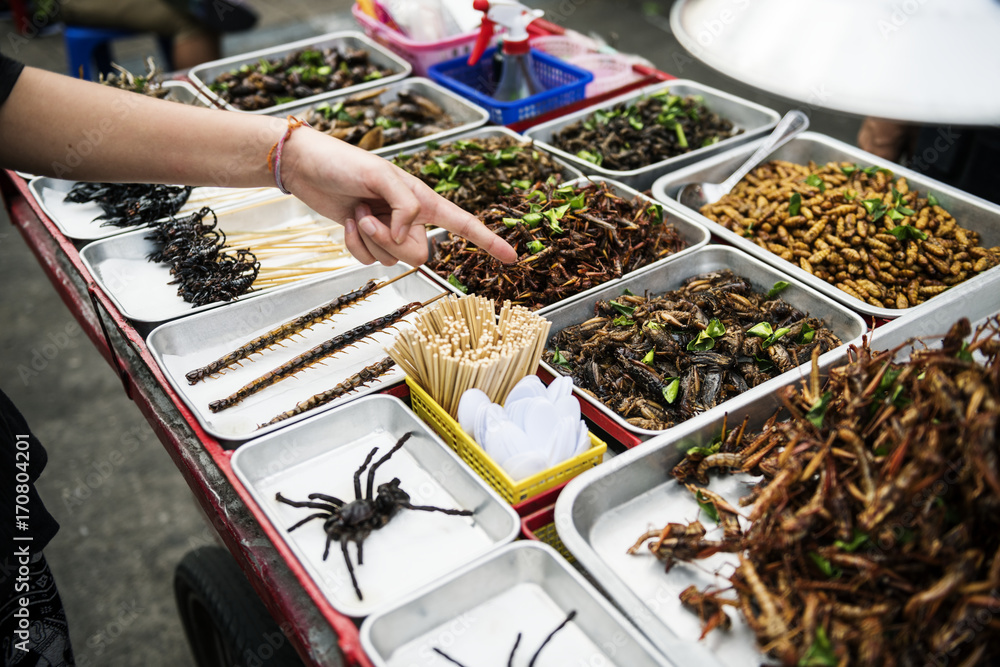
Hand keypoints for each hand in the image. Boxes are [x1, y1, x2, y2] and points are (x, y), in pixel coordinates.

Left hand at [280, 129, 516, 265]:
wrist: (306, 168)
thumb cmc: (343, 162)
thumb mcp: (380, 174)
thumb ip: (404, 205)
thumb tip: (408, 235)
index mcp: (424, 200)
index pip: (464, 223)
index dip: (489, 241)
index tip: (512, 258)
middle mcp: (410, 218)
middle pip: (420, 255)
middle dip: (390, 241)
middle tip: (368, 214)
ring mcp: (389, 231)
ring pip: (392, 260)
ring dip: (367, 239)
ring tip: (356, 211)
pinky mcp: (367, 240)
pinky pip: (370, 261)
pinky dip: (354, 245)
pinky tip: (346, 222)